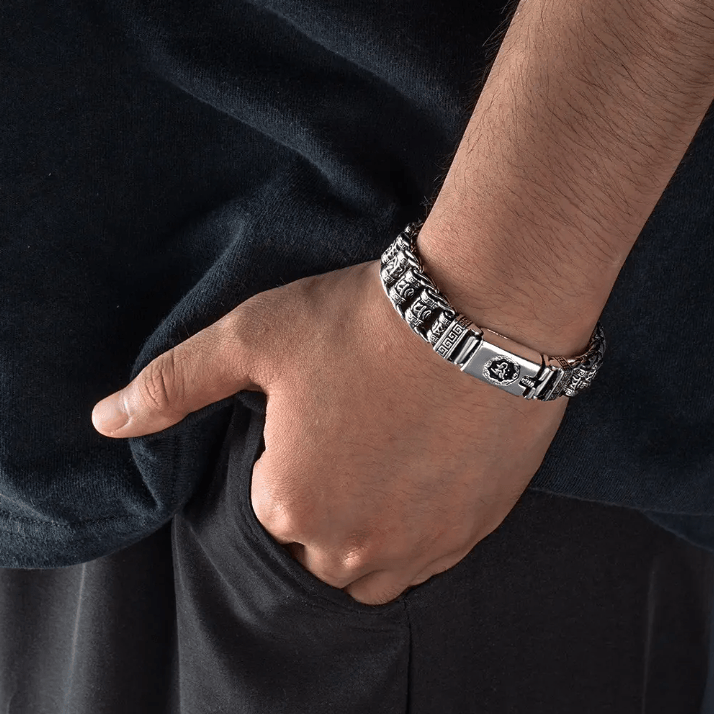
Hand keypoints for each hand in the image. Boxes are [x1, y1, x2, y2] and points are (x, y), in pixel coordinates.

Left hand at [91, 259, 567, 604]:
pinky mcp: (473, 532)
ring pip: (370, 564)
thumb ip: (174, 385)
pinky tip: (428, 464)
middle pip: (315, 545)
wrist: (484, 313)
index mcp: (289, 506)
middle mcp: (352, 547)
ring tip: (388, 455)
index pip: (267, 507)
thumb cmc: (364, 324)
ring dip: (367, 526)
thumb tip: (105, 421)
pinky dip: (418, 523)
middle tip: (355, 429)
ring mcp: (420, 546)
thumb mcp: (254, 338)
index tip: (317, 414)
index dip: (287, 457)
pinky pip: (427, 553)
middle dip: (323, 499)